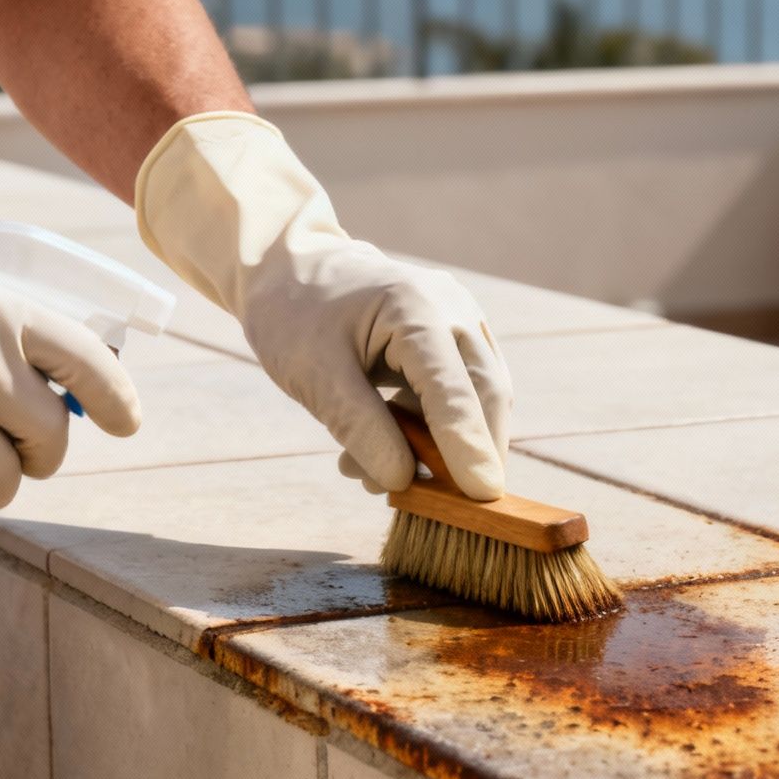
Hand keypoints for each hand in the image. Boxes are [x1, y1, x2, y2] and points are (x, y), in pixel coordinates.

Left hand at [134, 113, 512, 499]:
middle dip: (472, 455)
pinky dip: (437, 431)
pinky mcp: (456, 340)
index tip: (480, 497)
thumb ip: (359, 426)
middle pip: (487, 394)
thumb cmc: (295, 315)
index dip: (467, 447)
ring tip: (379, 477)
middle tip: (447, 508)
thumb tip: (403, 480)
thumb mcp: (312, 374)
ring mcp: (462, 321)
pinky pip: (462, 394)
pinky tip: (388, 453)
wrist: (291, 270)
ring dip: (448, 448)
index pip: (454, 389)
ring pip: (481, 399)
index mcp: (416, 308)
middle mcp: (453, 310)